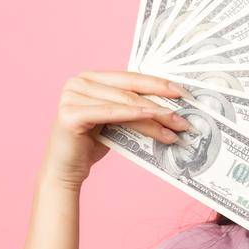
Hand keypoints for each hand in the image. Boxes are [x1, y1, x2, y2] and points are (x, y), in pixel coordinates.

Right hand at [44, 69, 189, 186]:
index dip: (157, 83)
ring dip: (153, 116)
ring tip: (174, 128)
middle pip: (129, 91)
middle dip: (160, 104)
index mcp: (90, 78)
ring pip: (123, 103)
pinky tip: (152, 119)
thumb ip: (134, 109)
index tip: (183, 92)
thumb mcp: (116, 122)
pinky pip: (109, 113)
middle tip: (183, 117)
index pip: (130, 78)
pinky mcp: (70, 113)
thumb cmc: (91, 145)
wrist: (64, 170)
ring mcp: (72, 95)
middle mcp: (78, 82)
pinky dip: (132, 115)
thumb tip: (170, 108)